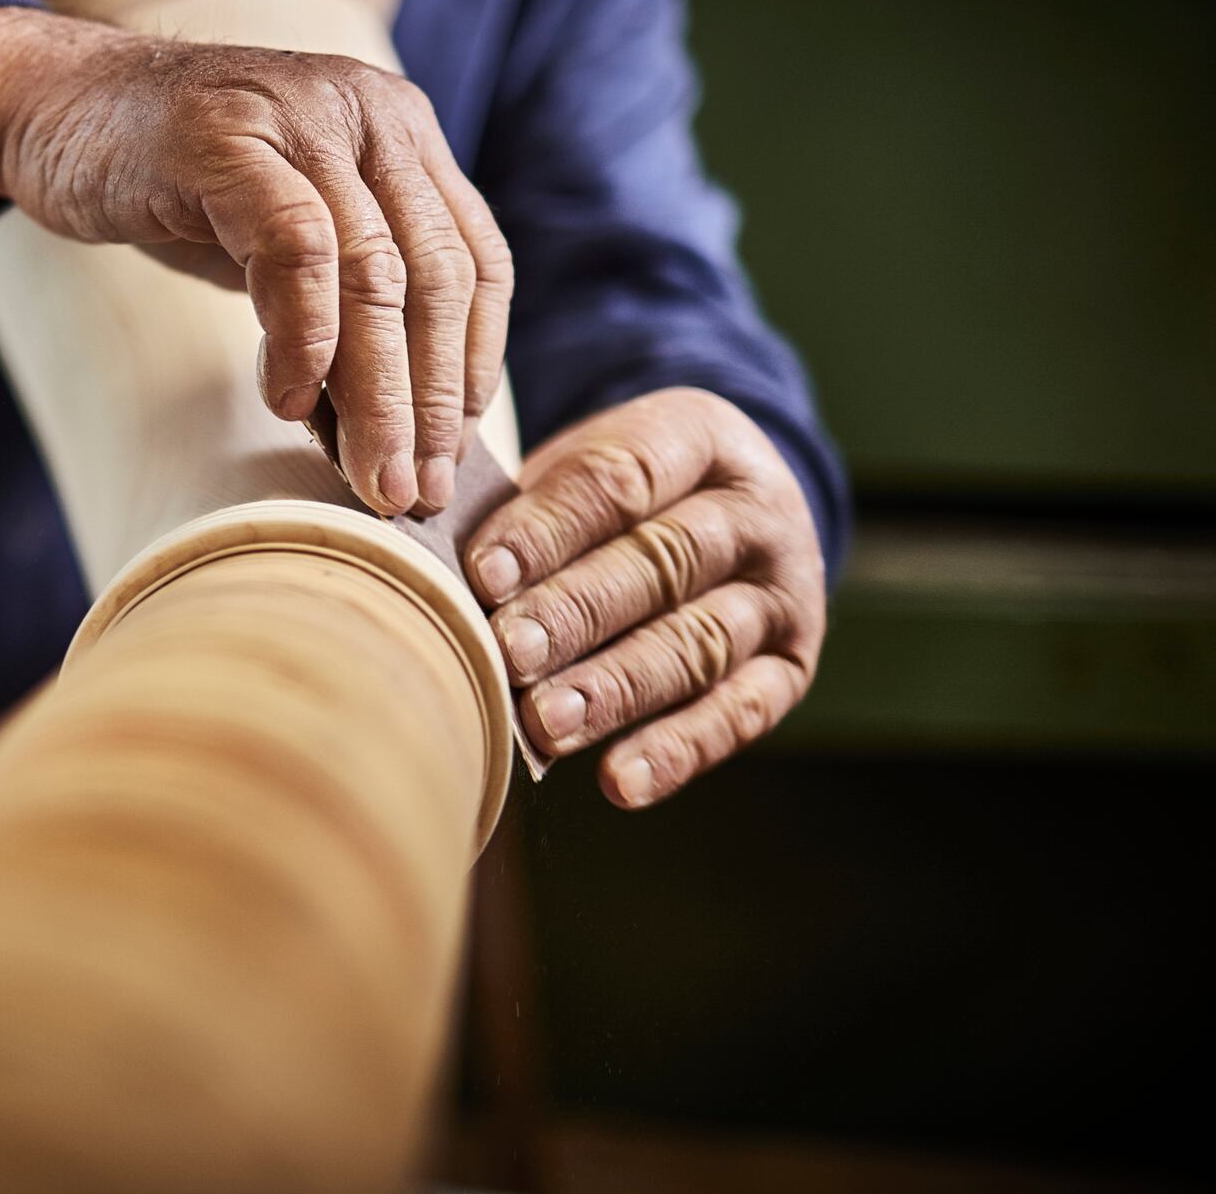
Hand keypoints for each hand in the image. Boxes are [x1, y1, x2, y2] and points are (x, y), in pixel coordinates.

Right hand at [0, 8, 512, 515]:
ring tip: (370, 475)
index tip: (451, 456)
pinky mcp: (226, 137)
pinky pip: (296, 248)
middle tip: (414, 494)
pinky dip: (302, 337)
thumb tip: (392, 441)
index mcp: (400, 134)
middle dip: (430, 403)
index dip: (472, 367)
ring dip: (379, 394)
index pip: (477, 261)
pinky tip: (287, 402)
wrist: (53, 107)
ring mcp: (299, 116)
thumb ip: (342, 313)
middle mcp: (368, 112)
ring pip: (373, 272)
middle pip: (434, 276)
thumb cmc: (173, 187)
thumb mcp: (280, 243)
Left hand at [463, 389, 826, 807]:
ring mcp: (784, 591)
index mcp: (700, 436)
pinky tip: (619, 782)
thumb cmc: (619, 495)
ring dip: (617, 688)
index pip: (620, 479)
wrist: (732, 509)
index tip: (483, 574)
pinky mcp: (791, 666)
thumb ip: (524, 506)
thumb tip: (428, 562)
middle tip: (509, 652)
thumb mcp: (584, 465)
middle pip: (662, 563)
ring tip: (547, 724)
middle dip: (578, 612)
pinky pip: (739, 713)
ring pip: (698, 642)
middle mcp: (757, 511)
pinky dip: (679, 751)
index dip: (548, 530)